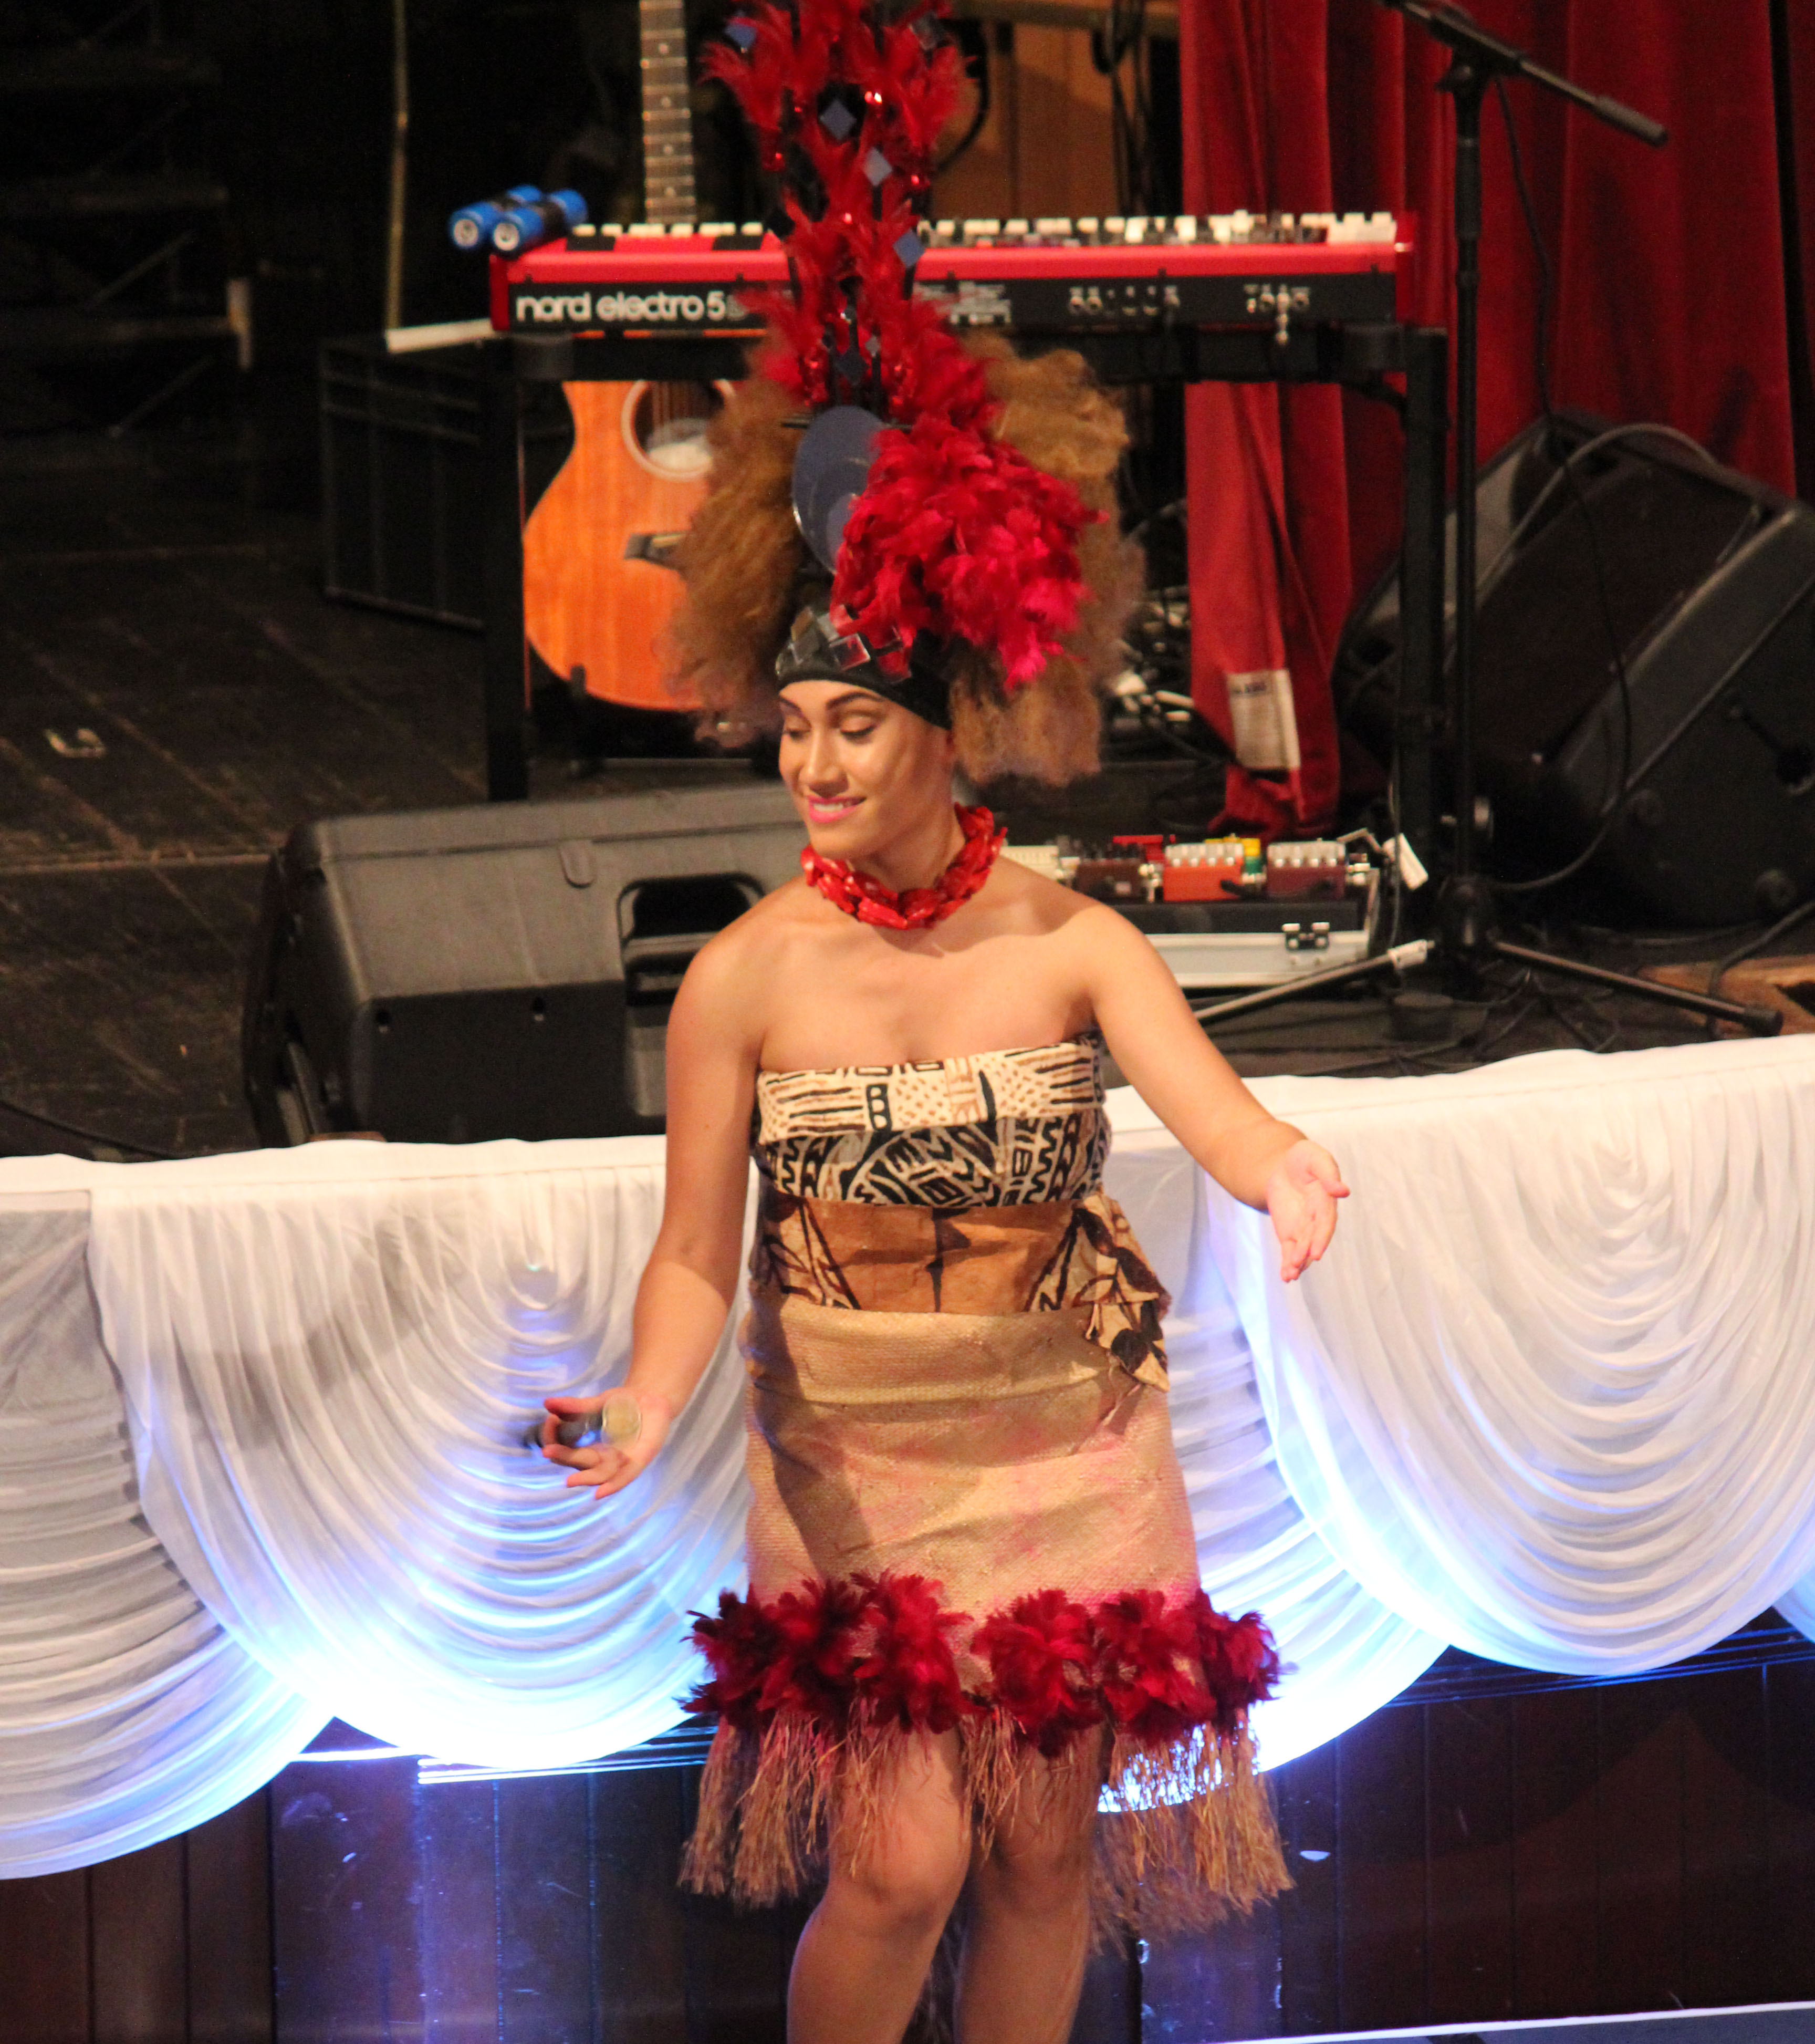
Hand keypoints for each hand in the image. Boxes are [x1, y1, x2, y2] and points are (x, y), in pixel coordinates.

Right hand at [541, 1389, 674, 1500]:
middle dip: (563, 1457)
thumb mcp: (596, 1404)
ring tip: (569, 1481)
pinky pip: (624, 1477)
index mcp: (588, 1445)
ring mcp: (619, 1460)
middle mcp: (601, 1456)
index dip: (553, 1438)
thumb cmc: (623, 1404)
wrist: (653, 1396)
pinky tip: (599, 1494)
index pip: (564, 1449)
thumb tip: (546, 1403)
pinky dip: (612, 1485)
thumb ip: (574, 1407)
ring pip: (598, 1474)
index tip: (549, 1421)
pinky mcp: (639, 1460)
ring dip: (585, 1478)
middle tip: (548, 1451)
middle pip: (577, 1462)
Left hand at [1264, 1139, 1348, 1282]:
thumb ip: (1328, 1174)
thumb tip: (1342, 1191)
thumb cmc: (1305, 1158)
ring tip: (1290, 1275)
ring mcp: (1304, 1228)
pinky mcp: (1290, 1233)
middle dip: (1306, 1253)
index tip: (1316, 1252)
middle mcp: (1318, 1219)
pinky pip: (1289, 1251)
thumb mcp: (1316, 1158)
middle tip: (1297, 1263)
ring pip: (1302, 1249)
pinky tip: (1285, 1277)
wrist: (1285, 1165)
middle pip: (1313, 1239)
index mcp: (1326, 1202)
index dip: (1321, 1238)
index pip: (1325, 1223)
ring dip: (1297, 1263)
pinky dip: (1287, 1263)